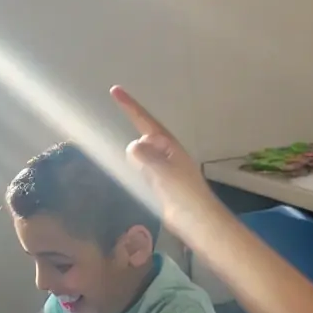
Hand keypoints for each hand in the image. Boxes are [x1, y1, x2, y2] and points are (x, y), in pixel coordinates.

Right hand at [110, 87, 210, 231]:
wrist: (197, 221)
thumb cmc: (183, 195)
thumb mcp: (163, 172)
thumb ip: (146, 157)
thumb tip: (132, 147)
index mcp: (169, 146)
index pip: (145, 121)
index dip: (130, 107)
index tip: (114, 91)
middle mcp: (167, 154)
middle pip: (144, 136)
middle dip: (132, 126)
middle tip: (118, 122)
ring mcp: (164, 169)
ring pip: (143, 153)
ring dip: (134, 152)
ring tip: (121, 150)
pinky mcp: (161, 185)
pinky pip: (143, 169)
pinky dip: (135, 167)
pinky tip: (130, 172)